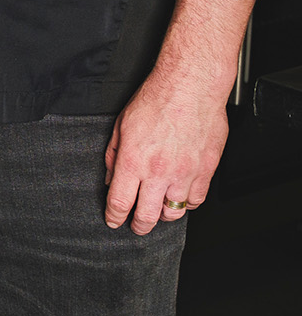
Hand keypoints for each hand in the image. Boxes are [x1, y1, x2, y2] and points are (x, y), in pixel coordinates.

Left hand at [103, 65, 230, 234]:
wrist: (191, 88)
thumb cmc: (156, 101)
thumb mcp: (121, 125)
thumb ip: (113, 155)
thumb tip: (109, 177)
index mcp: (133, 161)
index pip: (119, 202)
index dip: (114, 216)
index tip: (112, 221)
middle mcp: (158, 172)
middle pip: (146, 216)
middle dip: (138, 226)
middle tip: (135, 226)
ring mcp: (184, 174)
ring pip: (174, 213)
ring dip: (163, 215)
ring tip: (157, 210)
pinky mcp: (205, 171)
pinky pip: (196, 200)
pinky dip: (187, 203)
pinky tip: (179, 197)